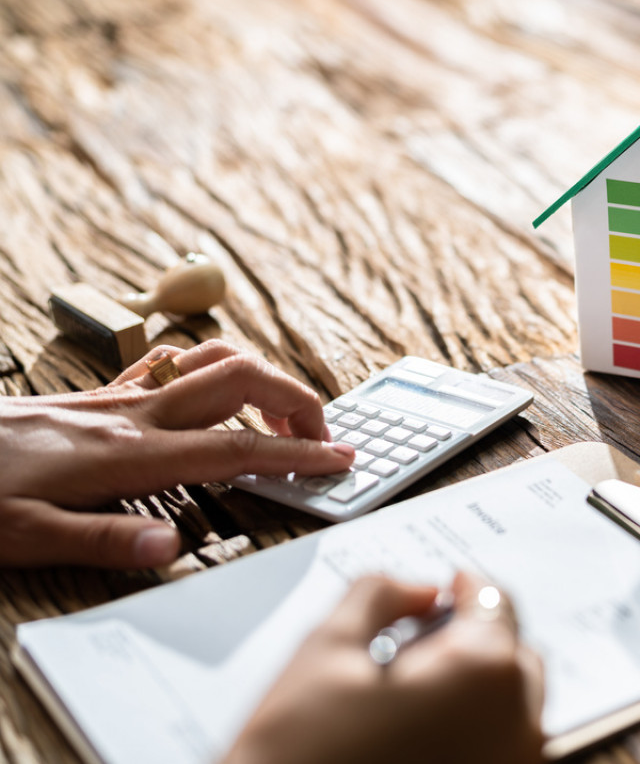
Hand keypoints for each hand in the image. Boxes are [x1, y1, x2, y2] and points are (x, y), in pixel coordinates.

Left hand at [0, 340, 354, 567]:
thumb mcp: (21, 537)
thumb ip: (102, 541)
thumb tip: (173, 550)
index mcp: (128, 454)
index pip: (236, 446)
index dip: (298, 453)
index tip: (340, 460)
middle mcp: (134, 414)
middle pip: (242, 380)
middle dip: (297, 401)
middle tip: (321, 438)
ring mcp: (119, 398)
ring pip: (213, 359)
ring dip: (261, 377)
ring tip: (279, 415)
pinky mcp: (99, 395)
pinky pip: (171, 362)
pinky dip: (210, 367)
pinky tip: (210, 393)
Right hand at [226, 572, 544, 763]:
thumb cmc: (298, 757)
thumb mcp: (325, 648)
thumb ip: (380, 595)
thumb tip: (418, 589)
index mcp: (483, 673)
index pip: (496, 602)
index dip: (465, 588)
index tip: (448, 587)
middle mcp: (517, 724)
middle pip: (511, 654)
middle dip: (473, 638)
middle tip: (419, 644)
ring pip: (511, 704)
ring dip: (475, 687)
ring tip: (411, 696)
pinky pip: (500, 746)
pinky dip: (473, 730)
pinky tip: (419, 734)